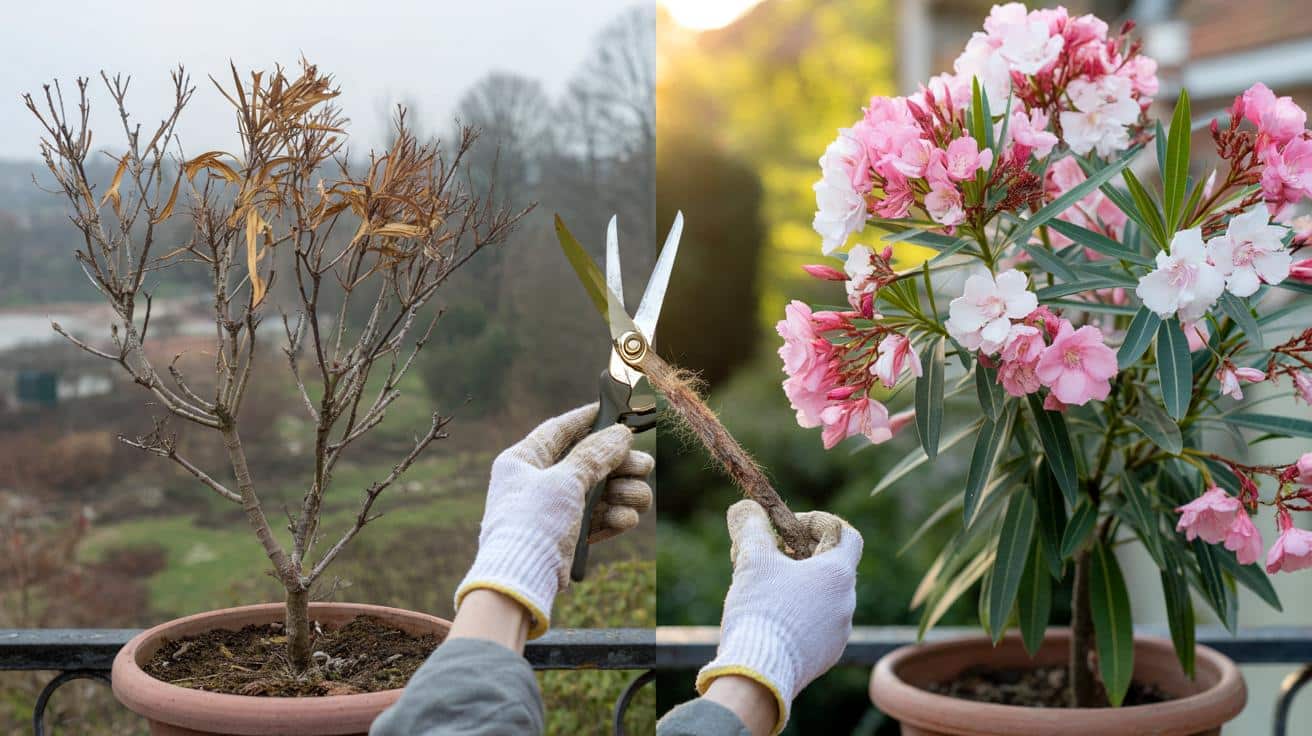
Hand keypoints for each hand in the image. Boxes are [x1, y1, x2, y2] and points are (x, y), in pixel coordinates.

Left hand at [454, 404, 653, 638]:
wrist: (520, 580)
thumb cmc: (533, 522)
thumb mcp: (564, 480)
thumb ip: (595, 454)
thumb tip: (621, 434)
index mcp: (523, 460)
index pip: (560, 429)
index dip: (589, 418)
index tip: (616, 410)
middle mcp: (539, 481)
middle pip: (590, 460)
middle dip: (619, 463)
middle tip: (642, 464)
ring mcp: (556, 509)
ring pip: (602, 490)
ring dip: (623, 491)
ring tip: (633, 497)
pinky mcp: (570, 535)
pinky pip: (601, 517)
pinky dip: (616, 516)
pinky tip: (623, 518)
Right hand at [696, 499, 861, 735]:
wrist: (759, 675)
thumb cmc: (761, 610)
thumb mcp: (752, 559)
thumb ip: (751, 527)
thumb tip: (746, 508)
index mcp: (838, 575)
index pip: (847, 534)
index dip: (818, 522)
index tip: (786, 528)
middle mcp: (847, 604)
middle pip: (829, 566)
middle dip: (796, 555)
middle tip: (765, 556)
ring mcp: (839, 635)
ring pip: (820, 597)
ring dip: (795, 585)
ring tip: (760, 589)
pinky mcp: (824, 657)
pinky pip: (814, 625)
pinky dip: (795, 613)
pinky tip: (765, 619)